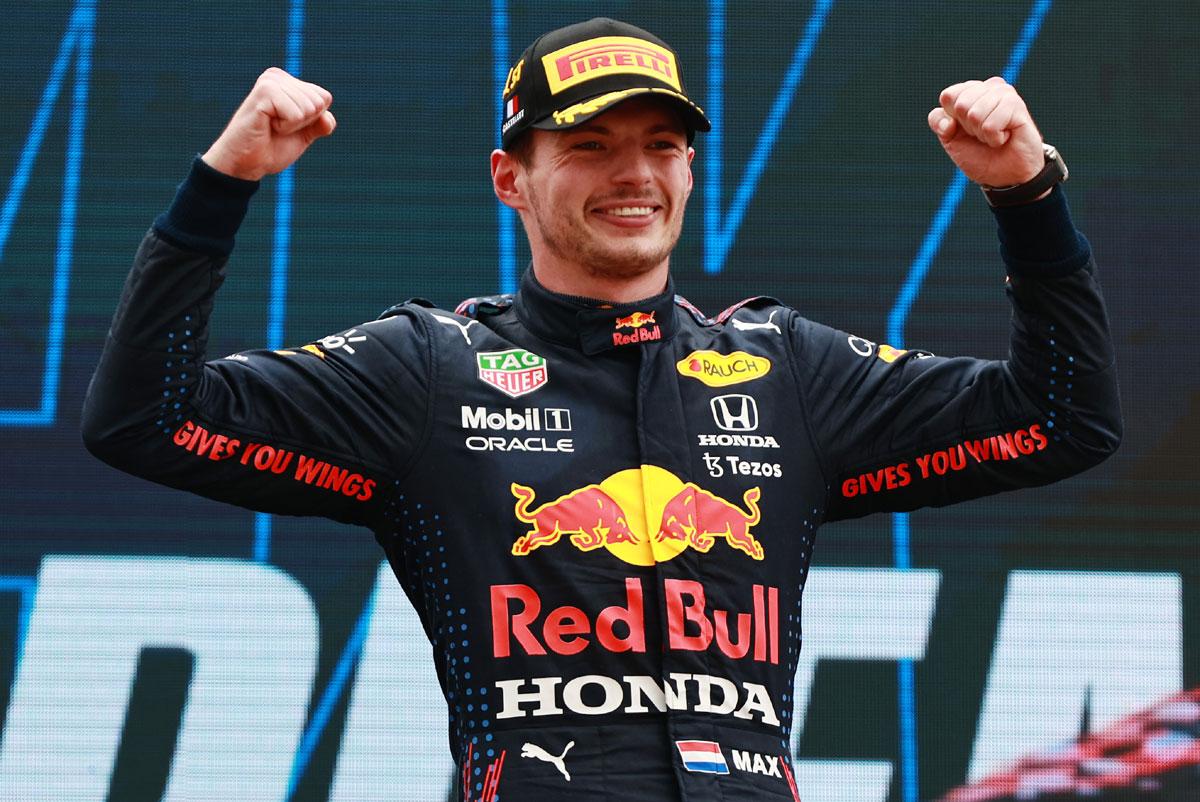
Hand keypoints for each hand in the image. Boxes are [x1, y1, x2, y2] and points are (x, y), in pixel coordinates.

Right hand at [201, 68, 335, 180]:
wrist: (246, 164)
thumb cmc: (271, 148)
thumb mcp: (304, 135)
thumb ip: (321, 124)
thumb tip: (327, 117)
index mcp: (287, 81)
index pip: (324, 98)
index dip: (312, 120)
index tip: (288, 126)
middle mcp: (277, 76)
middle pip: (319, 102)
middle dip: (304, 123)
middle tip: (278, 128)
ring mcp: (270, 81)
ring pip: (309, 108)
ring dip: (293, 126)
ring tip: (271, 126)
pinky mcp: (264, 92)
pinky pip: (296, 114)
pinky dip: (286, 127)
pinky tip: (267, 125)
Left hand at [927, 77, 1043, 187]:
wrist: (1006, 174)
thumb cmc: (980, 155)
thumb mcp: (950, 139)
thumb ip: (938, 122)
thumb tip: (949, 121)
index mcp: (971, 91)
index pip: (948, 96)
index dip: (952, 120)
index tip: (966, 130)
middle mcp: (989, 87)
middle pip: (960, 104)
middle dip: (969, 127)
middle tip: (983, 133)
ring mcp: (1004, 93)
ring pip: (975, 114)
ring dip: (982, 134)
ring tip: (995, 135)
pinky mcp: (1016, 105)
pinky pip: (990, 125)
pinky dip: (994, 138)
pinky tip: (1005, 137)